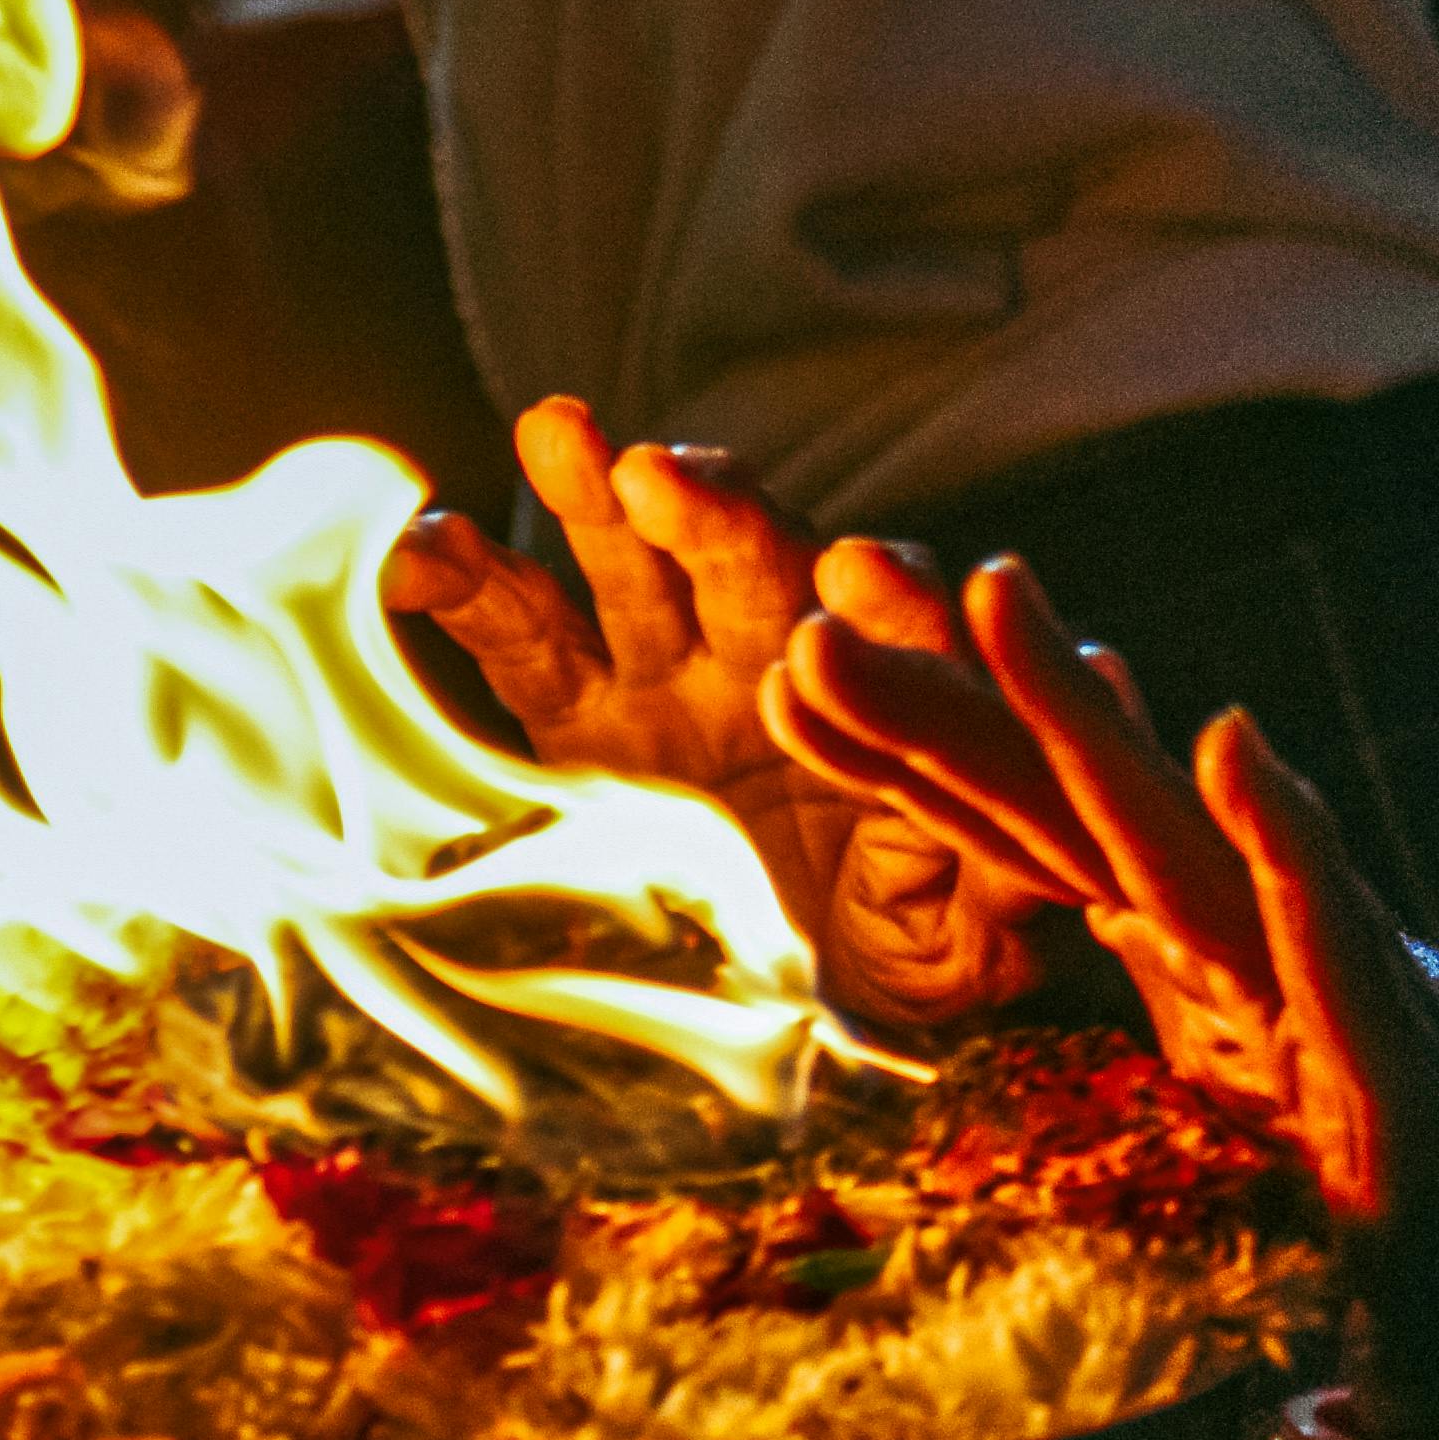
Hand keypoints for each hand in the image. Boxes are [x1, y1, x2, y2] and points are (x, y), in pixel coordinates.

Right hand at [383, 396, 1050, 1025]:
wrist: (799, 1008)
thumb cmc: (906, 954)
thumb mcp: (959, 949)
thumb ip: (989, 890)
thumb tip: (1022, 848)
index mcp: (890, 701)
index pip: (903, 628)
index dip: (884, 598)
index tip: (858, 578)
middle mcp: (781, 657)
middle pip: (756, 562)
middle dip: (720, 516)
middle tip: (673, 477)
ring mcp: (673, 672)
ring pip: (635, 562)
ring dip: (597, 494)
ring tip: (560, 430)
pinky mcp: (575, 708)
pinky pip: (517, 631)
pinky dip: (466, 583)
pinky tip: (416, 553)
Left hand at [770, 558, 1438, 1439]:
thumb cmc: (1356, 1200)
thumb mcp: (1188, 1112)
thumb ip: (1118, 1029)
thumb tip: (1051, 937)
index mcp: (1167, 940)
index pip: (1014, 832)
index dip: (906, 749)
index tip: (788, 666)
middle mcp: (1229, 931)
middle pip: (1062, 794)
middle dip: (949, 692)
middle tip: (834, 575)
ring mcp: (1308, 975)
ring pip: (1171, 826)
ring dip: (1082, 708)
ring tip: (995, 590)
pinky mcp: (1389, 1046)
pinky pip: (1325, 925)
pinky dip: (1284, 835)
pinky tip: (1230, 743)